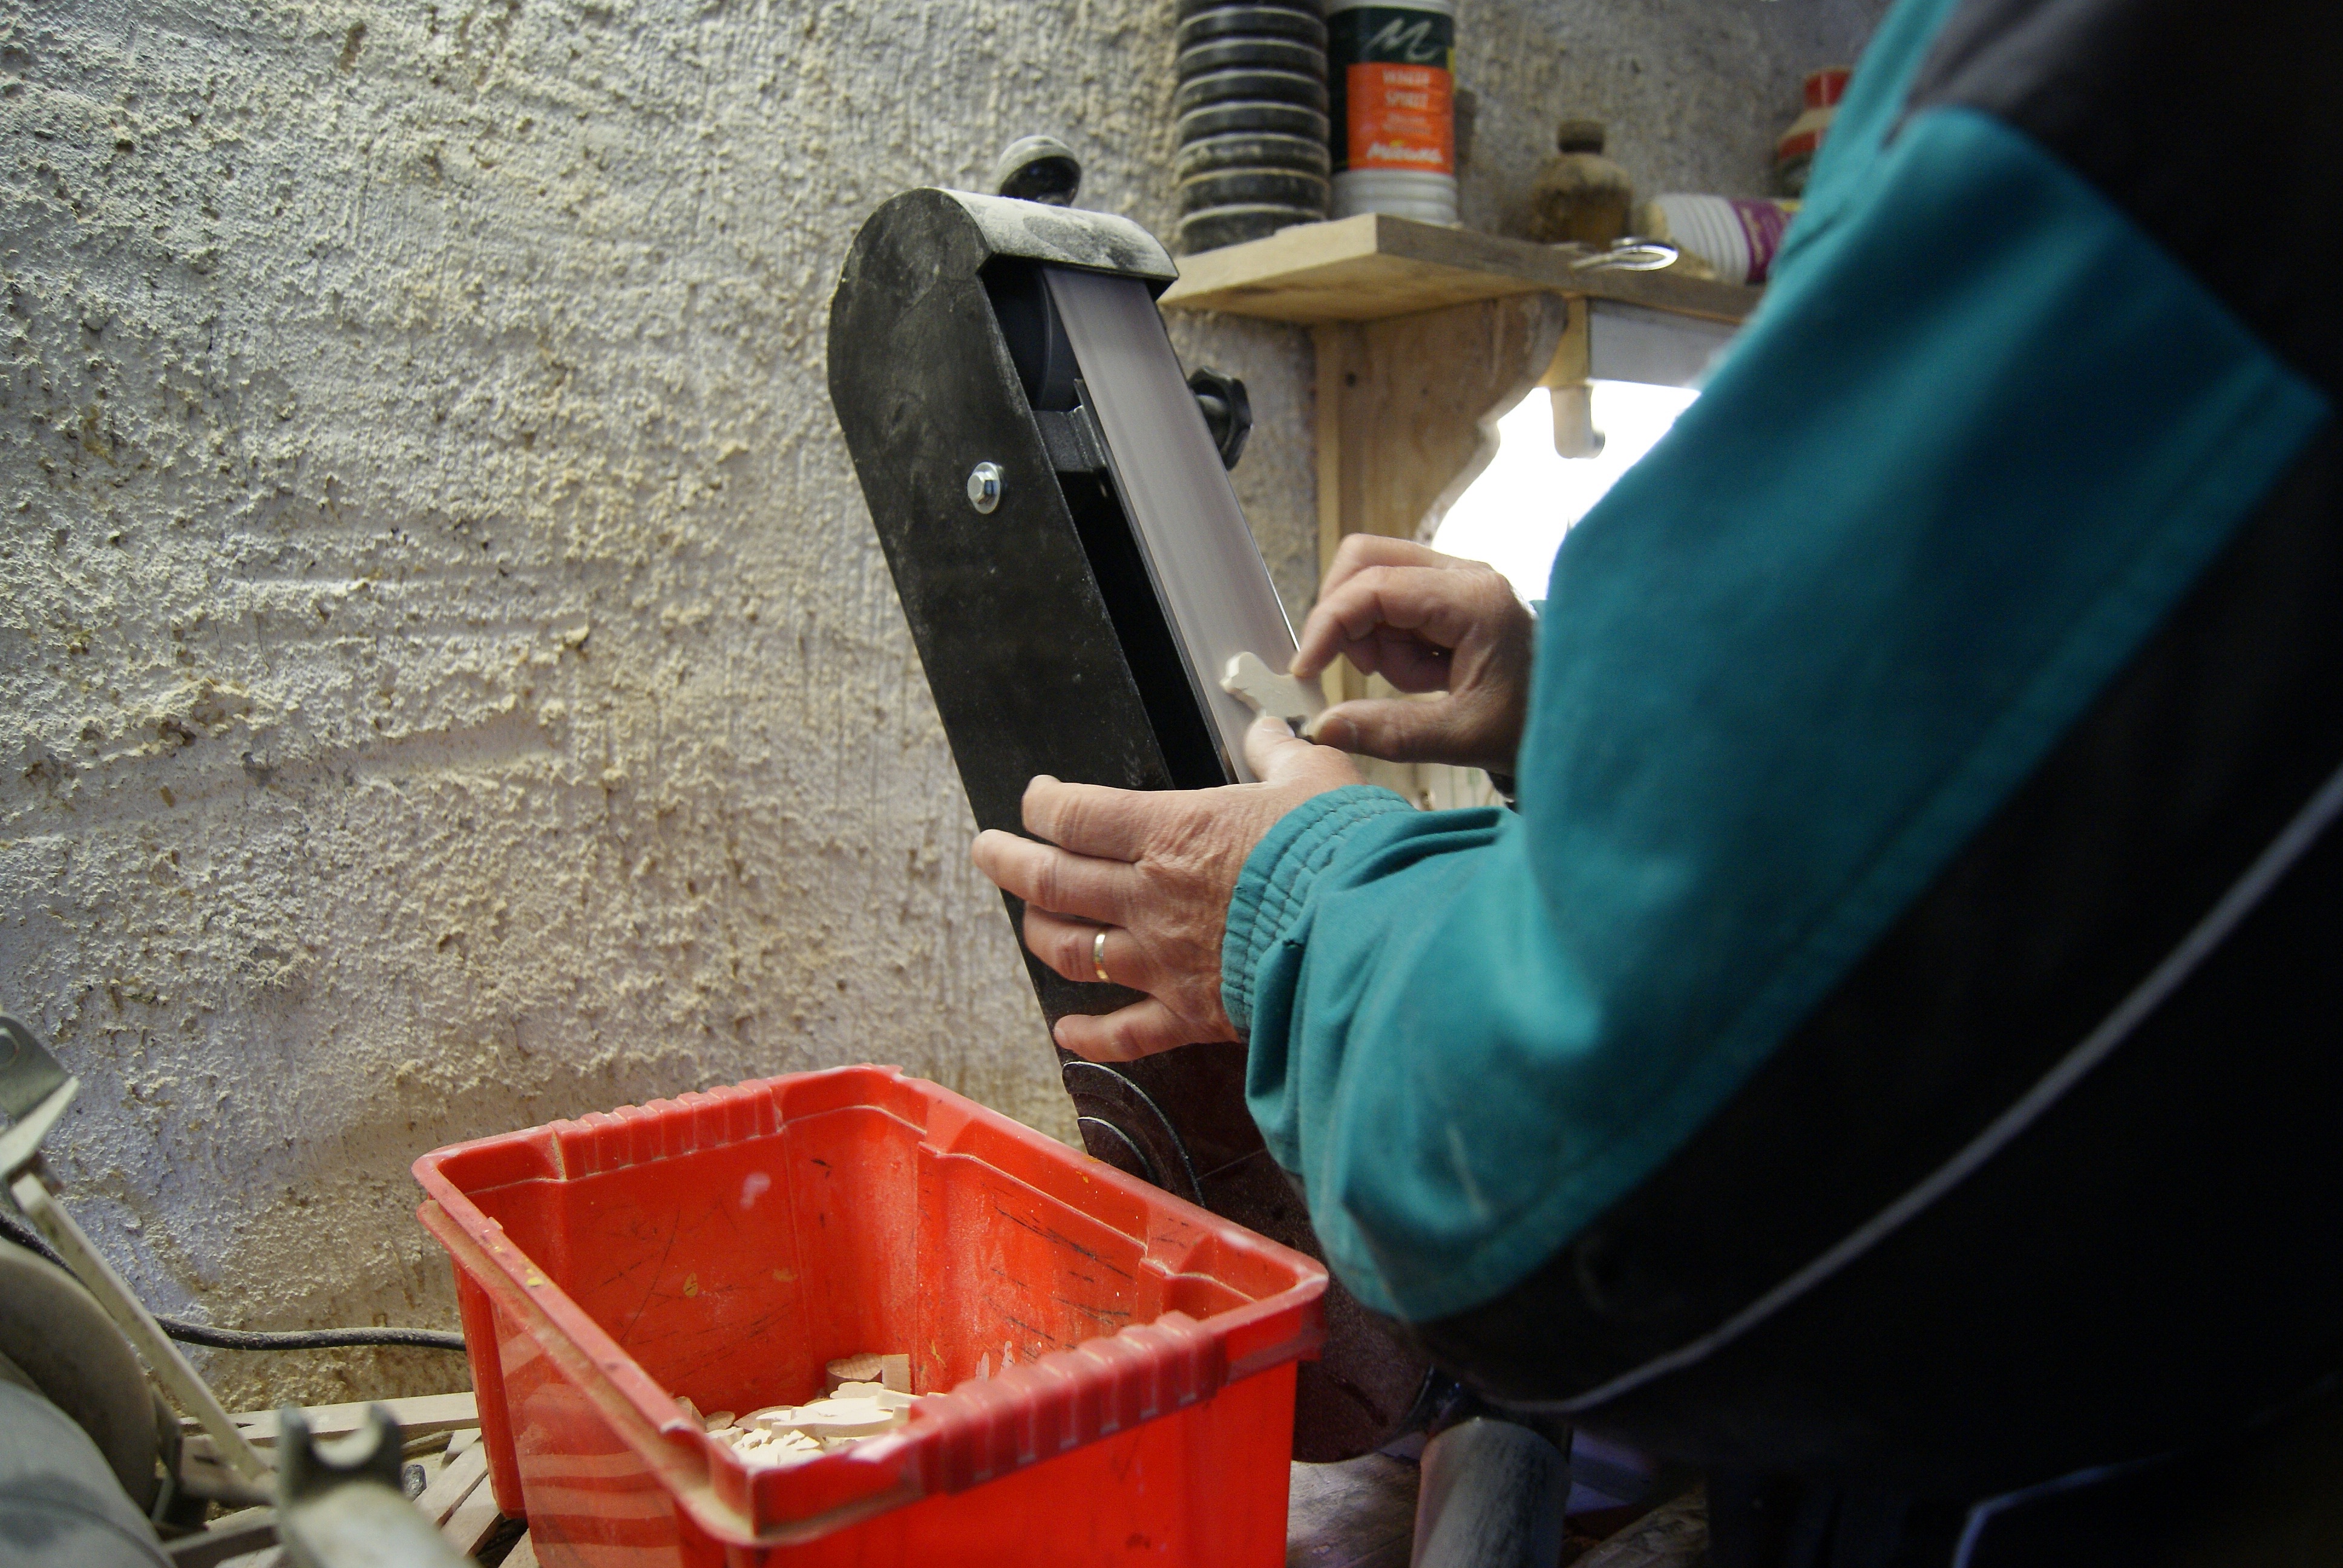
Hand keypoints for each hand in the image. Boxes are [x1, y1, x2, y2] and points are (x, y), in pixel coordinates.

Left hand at [971, 715, 1363, 1060]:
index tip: (1035, 799)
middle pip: (1053, 878)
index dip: (1043, 804)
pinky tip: (1066, 1033)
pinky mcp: (1190, 1014)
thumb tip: (1266, 729)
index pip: (1077, 814)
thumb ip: (1280, 754)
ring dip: (1037, 933)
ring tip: (1025, 921)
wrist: (1368, 937)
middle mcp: (1151, 896)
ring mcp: (1163, 959)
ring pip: (1071, 949)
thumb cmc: (1342, 854)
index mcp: (1173, 831)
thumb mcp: (1316, 779)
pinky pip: (1123, 1032)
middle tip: (987, 850)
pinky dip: (1088, 1035)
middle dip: (1009, 862)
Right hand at [1291, 535, 1535, 774]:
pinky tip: (1426, 674)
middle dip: (1346, 617)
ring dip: (1374, 636)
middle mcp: (1466, 574)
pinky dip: (1392, 640)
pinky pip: (1395, 603)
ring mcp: (1459, 581)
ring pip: (1375, 581)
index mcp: (1474, 599)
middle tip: (1364, 671)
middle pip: (1367, 559)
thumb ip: (1391, 732)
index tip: (1308, 669)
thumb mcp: (1463, 736)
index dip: (1330, 624)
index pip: (1374, 586)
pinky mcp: (1452, 597)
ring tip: (1418, 682)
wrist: (1580, 721)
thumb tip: (1325, 728)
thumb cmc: (1534, 723)